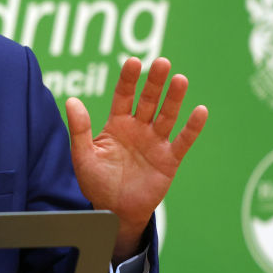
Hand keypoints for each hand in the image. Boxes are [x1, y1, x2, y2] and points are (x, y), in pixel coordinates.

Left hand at [65, 58, 206, 260]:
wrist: (114, 211)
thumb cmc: (96, 182)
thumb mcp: (83, 156)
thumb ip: (80, 129)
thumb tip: (72, 100)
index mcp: (117, 124)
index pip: (123, 95)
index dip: (129, 79)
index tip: (133, 62)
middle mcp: (138, 128)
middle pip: (148, 100)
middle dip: (154, 82)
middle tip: (162, 62)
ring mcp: (155, 142)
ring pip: (167, 115)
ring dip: (174, 98)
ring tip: (180, 79)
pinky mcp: (169, 159)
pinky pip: (183, 141)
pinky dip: (192, 127)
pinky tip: (200, 111)